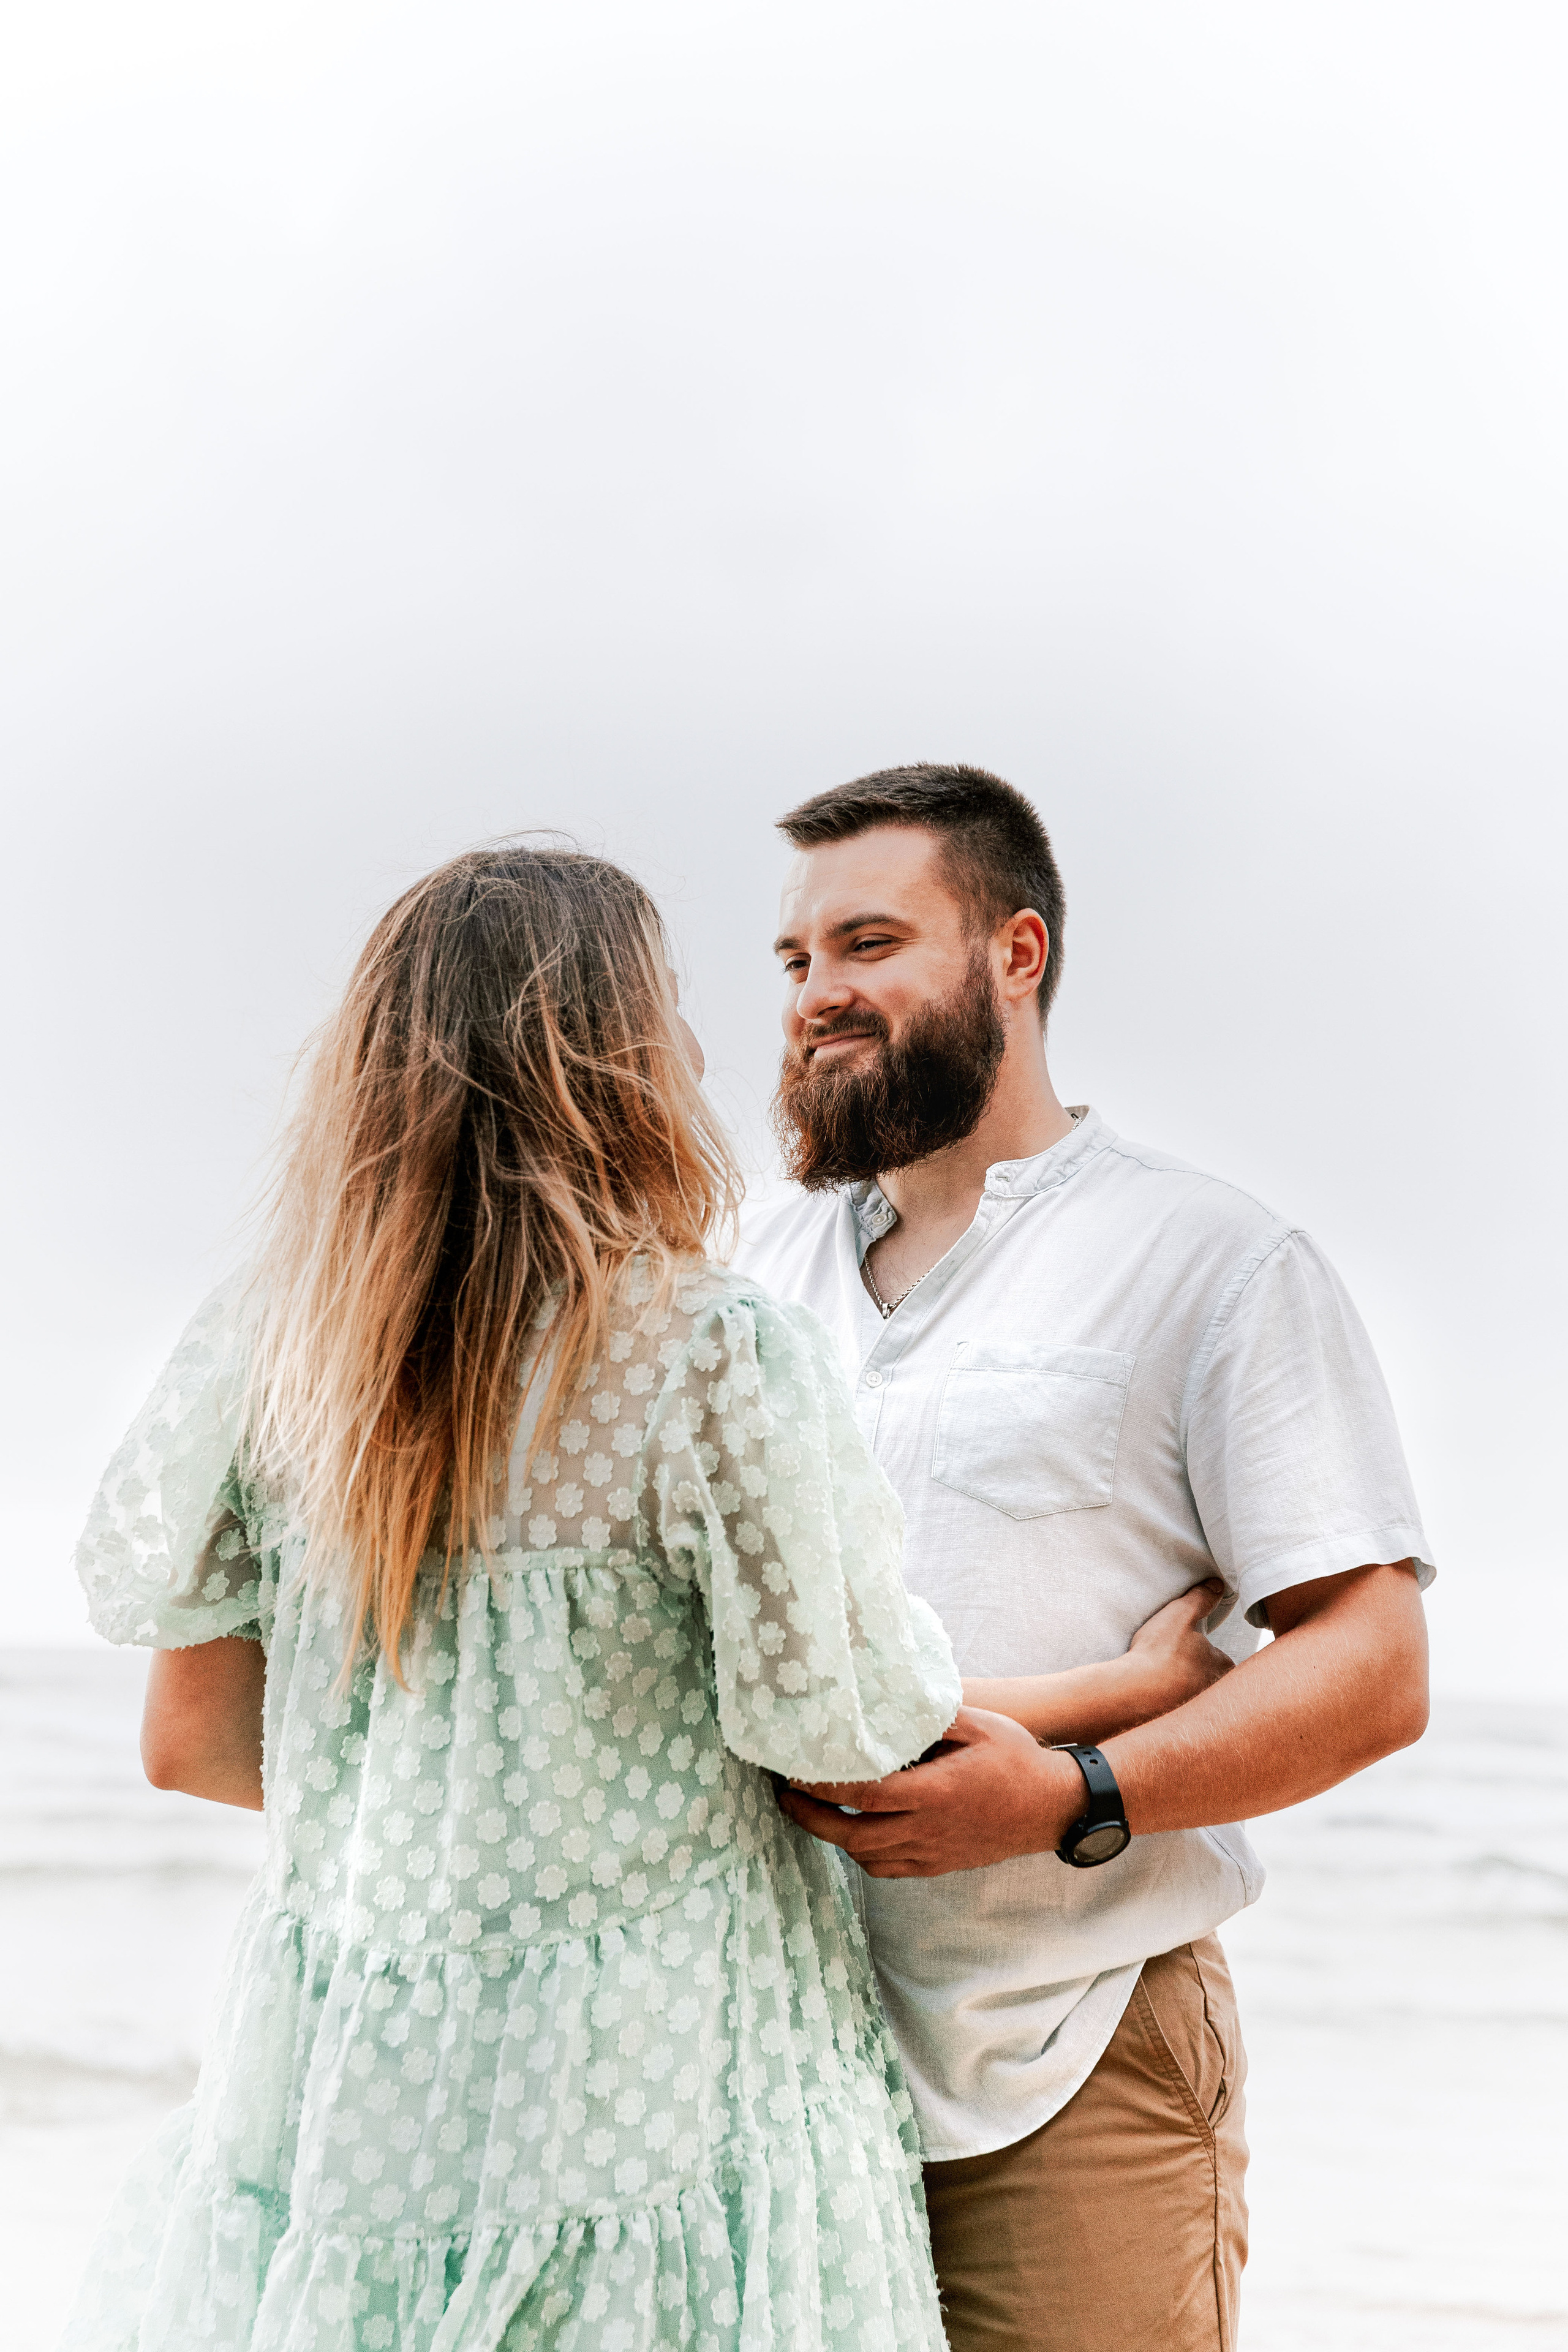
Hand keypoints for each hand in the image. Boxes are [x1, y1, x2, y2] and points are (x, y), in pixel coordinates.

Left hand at [776, 1707, 1084, 1876]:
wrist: (1053, 1808)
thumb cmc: (1017, 1759)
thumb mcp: (979, 1724)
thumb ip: (934, 1716)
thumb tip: (891, 1699)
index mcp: (936, 1793)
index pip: (866, 1795)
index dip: (824, 1787)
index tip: (796, 1771)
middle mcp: (930, 1829)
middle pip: (855, 1836)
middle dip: (811, 1819)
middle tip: (784, 1796)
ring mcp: (934, 1853)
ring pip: (868, 1857)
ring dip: (834, 1838)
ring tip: (809, 1812)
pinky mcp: (939, 1865)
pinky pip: (890, 1869)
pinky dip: (863, 1855)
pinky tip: (852, 1834)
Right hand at [1121, 1579, 1232, 1723]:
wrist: (1134, 1693)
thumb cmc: (1160, 1653)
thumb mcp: (1180, 1615)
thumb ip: (1200, 1599)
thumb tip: (1218, 1586)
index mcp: (1223, 1668)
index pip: (1224, 1661)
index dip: (1209, 1655)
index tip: (1191, 1651)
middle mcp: (1215, 1694)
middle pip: (1212, 1683)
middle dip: (1199, 1678)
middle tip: (1178, 1669)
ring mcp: (1197, 1713)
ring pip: (1195, 1700)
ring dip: (1183, 1693)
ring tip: (1164, 1685)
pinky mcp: (1176, 1726)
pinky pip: (1178, 1716)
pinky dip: (1169, 1708)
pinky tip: (1155, 1701)